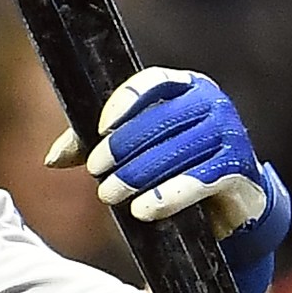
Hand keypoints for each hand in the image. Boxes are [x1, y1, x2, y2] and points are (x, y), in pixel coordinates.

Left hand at [46, 67, 290, 264]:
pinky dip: (167, 196)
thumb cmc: (173, 166)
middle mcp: (212, 104)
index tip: (100, 129)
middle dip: (123, 147)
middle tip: (96, 172)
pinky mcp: (239, 169)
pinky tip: (141, 210)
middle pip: (162, 119)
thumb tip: (52, 160)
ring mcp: (231, 134)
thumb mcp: (133, 149)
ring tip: (109, 194)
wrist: (227, 203)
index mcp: (186, 87)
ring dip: (139, 174)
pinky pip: (201, 180)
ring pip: (179, 151)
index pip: (153, 82)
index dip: (125, 102)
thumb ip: (92, 146)